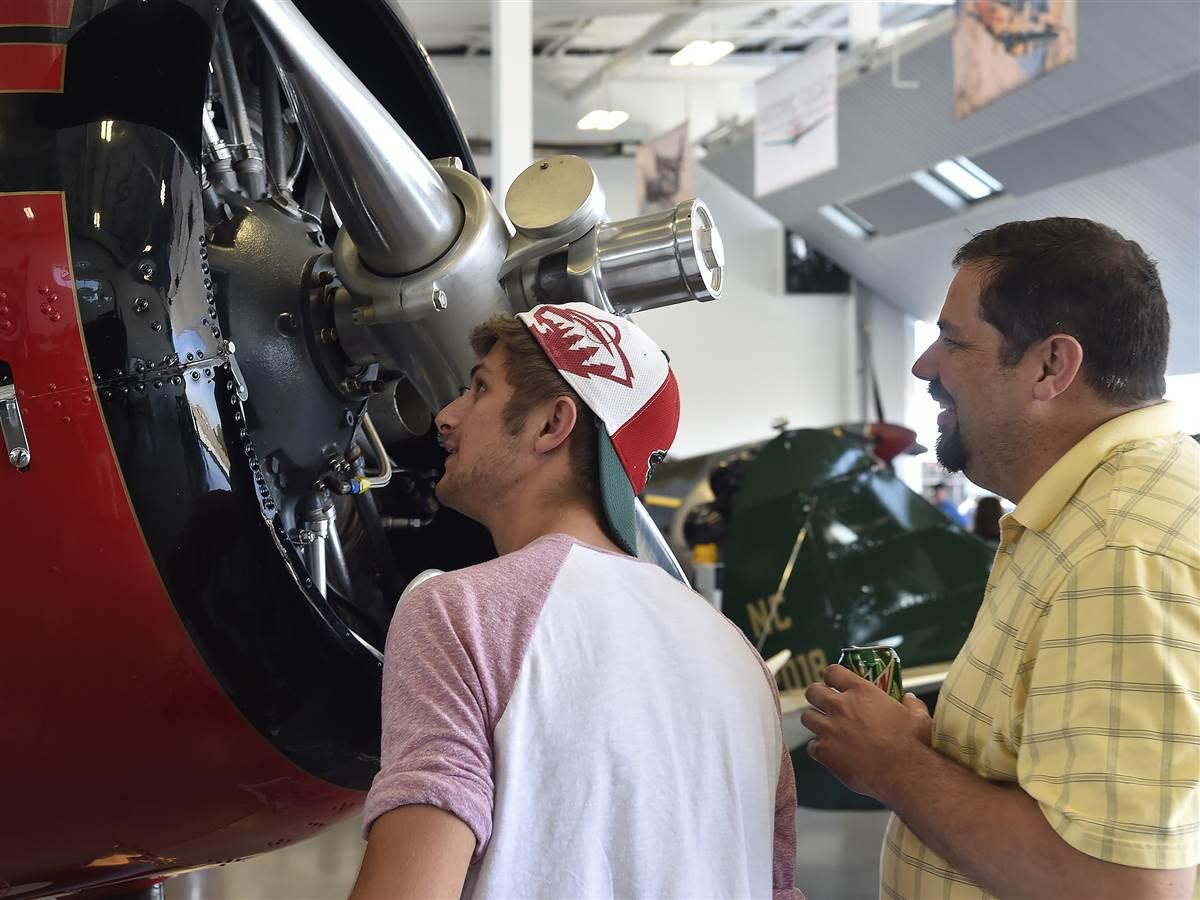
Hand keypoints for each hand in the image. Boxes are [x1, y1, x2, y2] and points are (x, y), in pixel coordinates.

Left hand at [801, 664, 933, 802]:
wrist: (905, 774)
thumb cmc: (913, 744)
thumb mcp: (918, 716)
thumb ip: (911, 704)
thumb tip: (909, 698)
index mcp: (861, 691)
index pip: (832, 672)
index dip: (829, 676)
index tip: (831, 682)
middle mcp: (841, 706)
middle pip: (813, 691)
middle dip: (816, 696)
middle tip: (823, 704)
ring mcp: (830, 729)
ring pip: (807, 717)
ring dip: (815, 721)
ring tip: (824, 728)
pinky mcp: (825, 752)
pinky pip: (811, 746)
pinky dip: (818, 749)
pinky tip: (829, 753)